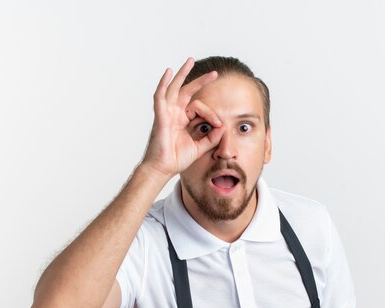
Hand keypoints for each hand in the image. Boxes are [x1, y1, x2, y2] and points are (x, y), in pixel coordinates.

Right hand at [141, 57, 224, 177]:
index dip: (211, 114)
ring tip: (190, 61)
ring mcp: (167, 113)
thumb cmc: (176, 159)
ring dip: (182, 74)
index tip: (219, 125)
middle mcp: (175, 113)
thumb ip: (211, 138)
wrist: (163, 168)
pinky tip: (169, 72)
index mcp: (183, 120)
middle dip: (200, 81)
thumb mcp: (200, 148)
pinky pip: (160, 96)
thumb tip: (223, 127)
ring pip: (174, 88)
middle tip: (214, 73)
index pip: (199, 108)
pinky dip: (163, 83)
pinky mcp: (160, 116)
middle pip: (187, 91)